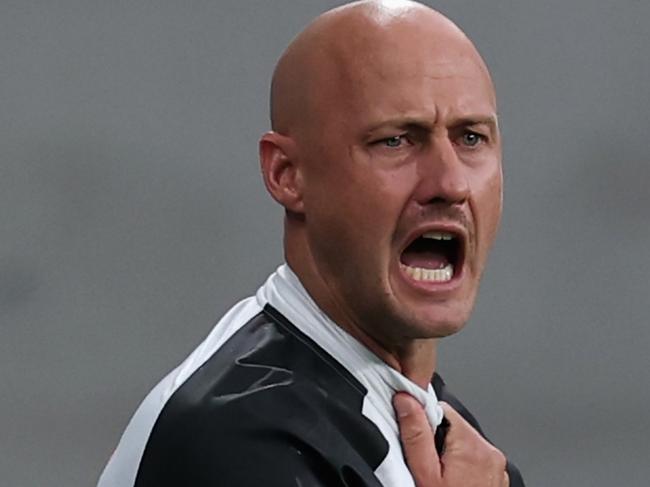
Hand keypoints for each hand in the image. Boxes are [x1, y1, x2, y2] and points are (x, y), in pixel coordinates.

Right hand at [393, 393, 508, 486]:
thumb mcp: (424, 474)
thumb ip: (415, 434)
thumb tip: (407, 400)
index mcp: (472, 445)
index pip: (441, 409)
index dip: (423, 422)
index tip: (416, 441)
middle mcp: (489, 452)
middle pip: (453, 427)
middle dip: (436, 441)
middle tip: (426, 467)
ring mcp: (496, 466)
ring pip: (462, 444)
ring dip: (448, 455)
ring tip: (439, 479)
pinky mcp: (497, 478)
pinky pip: (474, 460)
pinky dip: (461, 467)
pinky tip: (452, 484)